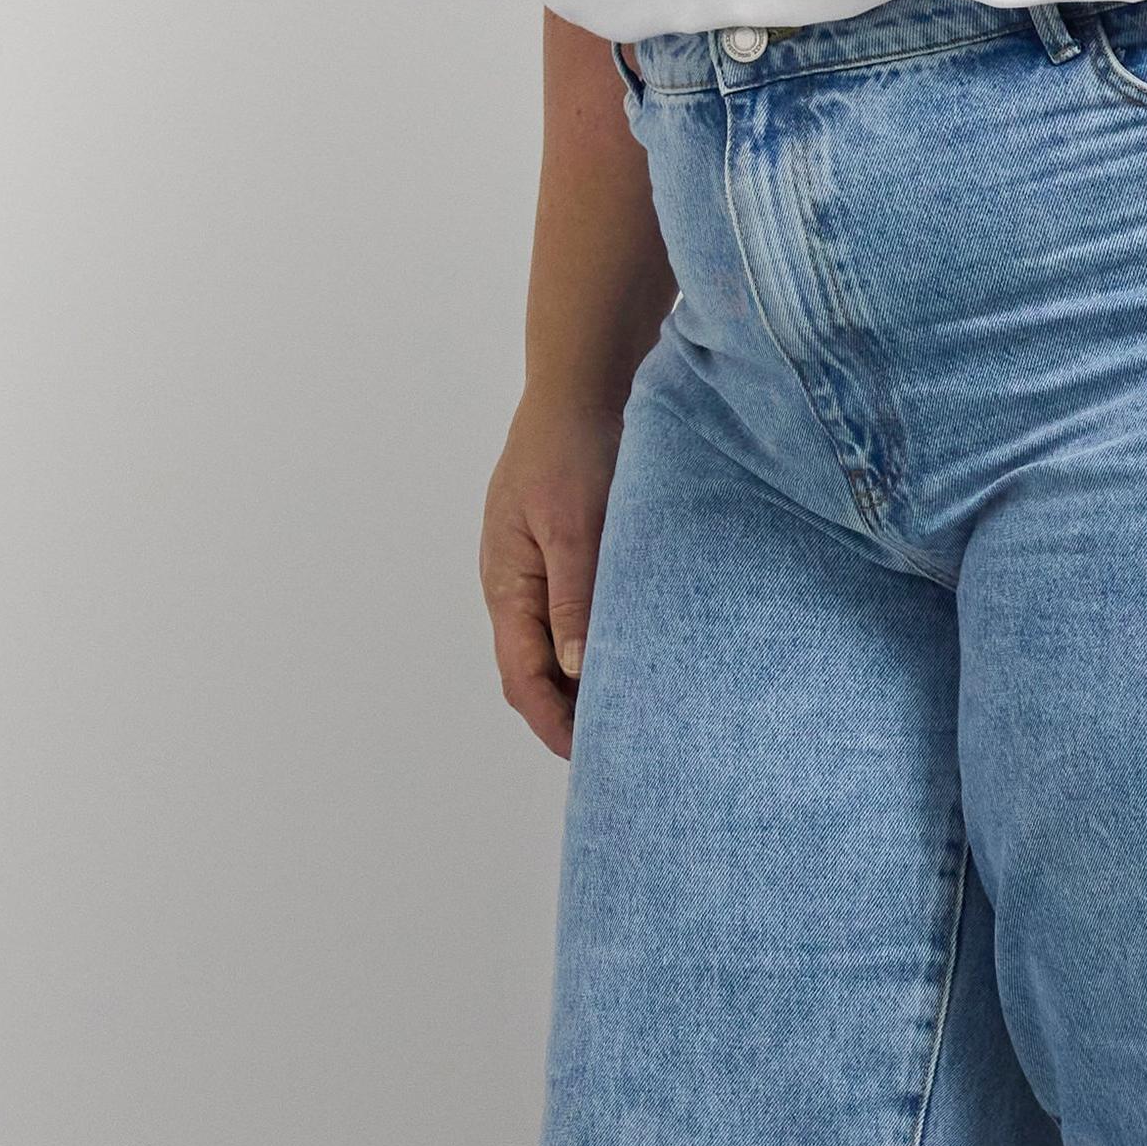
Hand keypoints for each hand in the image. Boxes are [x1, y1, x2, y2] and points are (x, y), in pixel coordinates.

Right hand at [478, 404, 624, 759]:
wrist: (584, 387)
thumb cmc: (573, 447)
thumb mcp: (575, 525)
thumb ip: (575, 596)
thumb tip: (574, 670)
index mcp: (507, 585)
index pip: (522, 679)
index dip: (553, 725)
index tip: (592, 758)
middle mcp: (517, 587)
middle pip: (534, 675)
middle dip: (569, 717)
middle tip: (623, 751)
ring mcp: (539, 572)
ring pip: (556, 650)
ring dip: (586, 685)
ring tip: (635, 715)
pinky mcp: (567, 556)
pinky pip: (576, 618)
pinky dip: (601, 647)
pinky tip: (639, 657)